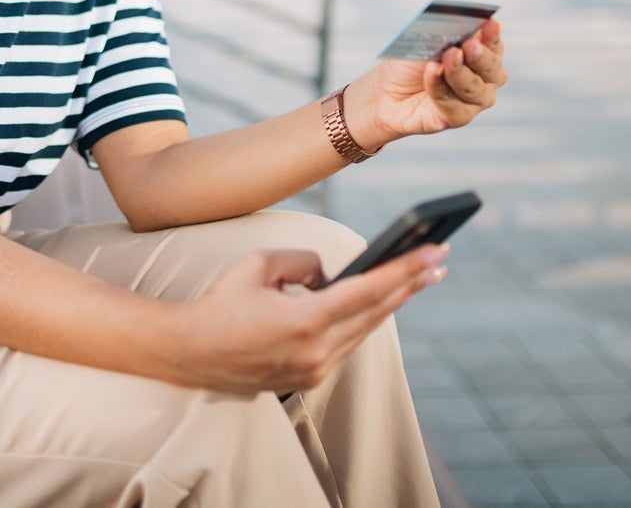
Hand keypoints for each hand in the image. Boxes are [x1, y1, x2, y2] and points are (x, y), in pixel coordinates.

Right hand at [163, 244, 448, 394]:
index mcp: (305, 321)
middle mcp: (316, 351)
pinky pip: (346, 343)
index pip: (367, 291)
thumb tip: (330, 274)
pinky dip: (365, 320)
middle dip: (411, 283)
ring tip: (420, 279)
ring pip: (365, 330)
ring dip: (393, 302)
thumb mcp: (259, 264)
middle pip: (376, 313)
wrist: (190, 352)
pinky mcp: (309, 377)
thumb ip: (304, 261)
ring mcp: (314, 369)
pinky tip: (380, 303)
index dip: (405, 270)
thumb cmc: (221, 302)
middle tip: (440, 260)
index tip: (434, 253)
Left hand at [359, 18, 505, 143]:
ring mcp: (474, 100)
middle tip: (467, 45)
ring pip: (475, 89)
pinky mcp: (458, 118)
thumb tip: (460, 25)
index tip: (490, 24)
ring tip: (442, 60)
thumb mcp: (424, 41)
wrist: (385, 92)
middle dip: (480, 56)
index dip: (492, 34)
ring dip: (458, 72)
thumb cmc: (409, 64)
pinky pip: (454, 105)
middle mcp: (485, 79)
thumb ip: (445, 34)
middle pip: (492, 69)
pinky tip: (431, 73)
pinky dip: (439, 87)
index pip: (493, 44)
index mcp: (481, 54)